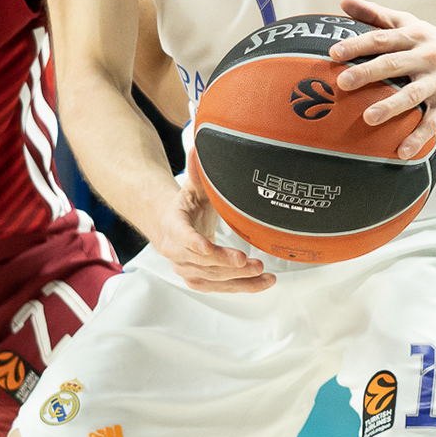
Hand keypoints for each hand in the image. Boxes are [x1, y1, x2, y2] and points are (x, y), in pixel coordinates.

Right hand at [149, 180, 274, 292]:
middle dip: (225, 262)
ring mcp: (187, 269)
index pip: (182, 235)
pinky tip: (262, 281)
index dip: (194, 243)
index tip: (207, 247)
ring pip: (213, 278)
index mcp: (173, 226)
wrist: (173, 230)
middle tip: (246, 260)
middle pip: (201, 260)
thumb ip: (198, 173)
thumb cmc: (185, 209)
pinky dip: (244, 286)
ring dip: (239, 277)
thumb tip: (198, 148)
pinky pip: (222, 288)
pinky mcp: (199, 281)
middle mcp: (176, 252)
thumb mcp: (191, 189)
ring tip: (262, 270)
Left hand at [329, 0, 435, 158]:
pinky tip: (402, 151)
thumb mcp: (410, 24)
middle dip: (368, 72)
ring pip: (413, 94)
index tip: (334, 52)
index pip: (382, 38)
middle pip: (394, 63)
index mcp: (413, 36)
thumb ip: (377, 15)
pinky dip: (418, 136)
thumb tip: (343, 1)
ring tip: (368, 118)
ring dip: (391, 106)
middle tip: (343, 82)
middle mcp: (427, 56)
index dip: (358, 44)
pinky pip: (433, 121)